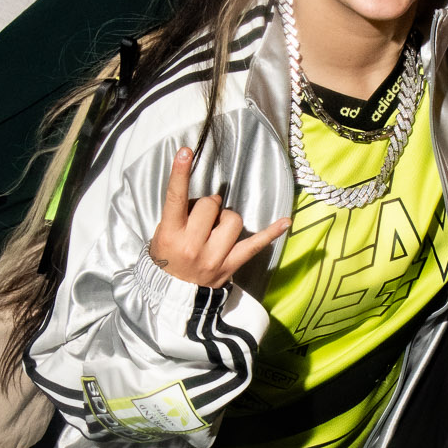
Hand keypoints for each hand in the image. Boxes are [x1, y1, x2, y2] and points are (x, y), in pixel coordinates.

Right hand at [146, 148, 287, 289]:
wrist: (174, 294)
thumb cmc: (168, 258)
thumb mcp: (161, 235)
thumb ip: (180, 215)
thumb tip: (208, 200)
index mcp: (171, 234)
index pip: (175, 198)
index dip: (179, 173)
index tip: (186, 152)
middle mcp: (192, 245)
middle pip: (211, 205)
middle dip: (209, 206)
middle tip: (201, 218)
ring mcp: (213, 257)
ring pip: (233, 219)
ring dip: (227, 218)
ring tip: (217, 228)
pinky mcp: (231, 265)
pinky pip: (255, 245)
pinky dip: (271, 233)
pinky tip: (286, 222)